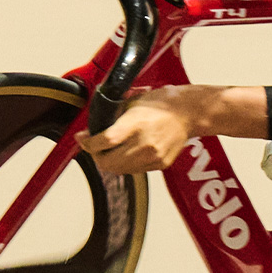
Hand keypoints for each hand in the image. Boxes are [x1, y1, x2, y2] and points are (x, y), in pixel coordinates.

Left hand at [78, 90, 199, 173]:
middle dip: (97, 155)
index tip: (83, 139)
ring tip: (110, 150)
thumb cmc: (162, 103)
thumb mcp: (132, 102)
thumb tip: (94, 129)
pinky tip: (128, 152)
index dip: (88, 143)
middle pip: (108, 162)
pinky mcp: (160, 164)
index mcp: (135, 123)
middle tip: (95, 146)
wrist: (188, 112)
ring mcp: (153, 156)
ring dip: (110, 162)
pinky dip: (126, 164)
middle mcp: (144, 143)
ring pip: (119, 170)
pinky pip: (134, 170)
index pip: (104, 141)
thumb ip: (113, 117)